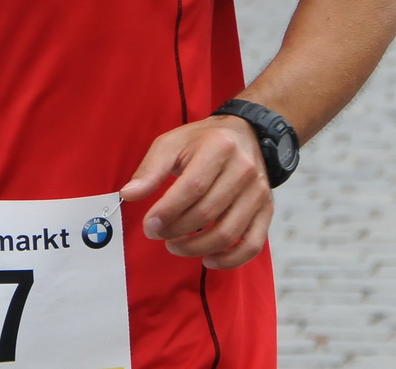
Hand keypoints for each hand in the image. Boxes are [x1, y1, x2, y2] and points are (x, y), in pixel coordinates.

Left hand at [121, 115, 272, 270]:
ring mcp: (258, 192)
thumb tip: (128, 195)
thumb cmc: (203, 141)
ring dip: (197, 248)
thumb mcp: (172, 143)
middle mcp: (244, 170)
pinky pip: (253, 244)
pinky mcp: (267, 210)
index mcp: (219, 148)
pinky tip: (208, 259)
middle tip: (157, 234)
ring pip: (228, 233)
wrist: (246, 134)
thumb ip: (150, 169)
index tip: (149, 225)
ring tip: (175, 245)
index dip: (168, 211)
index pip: (192, 187)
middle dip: (177, 230)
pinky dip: (230, 260)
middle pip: (208, 212)